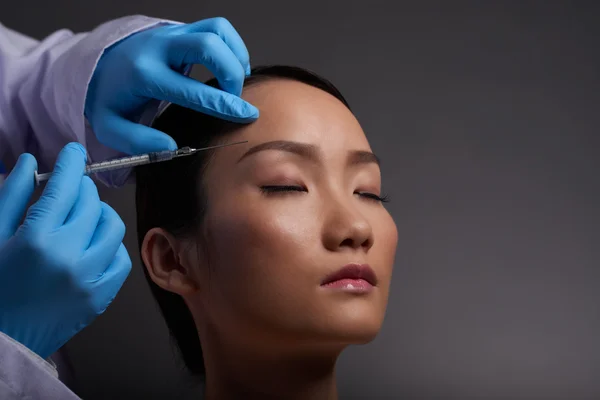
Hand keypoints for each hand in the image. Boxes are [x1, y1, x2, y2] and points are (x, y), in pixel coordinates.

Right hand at [0, 143, 130, 358]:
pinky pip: (121, 259)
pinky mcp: (100, 298)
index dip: (71, 164)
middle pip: (91, 204)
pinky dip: (110, 246)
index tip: (74, 152)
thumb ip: (10, 197)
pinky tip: (92, 244)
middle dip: (82, 188)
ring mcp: (89, 279)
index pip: (65, 188)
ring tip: (82, 216)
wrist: (1, 340)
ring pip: (112, 227)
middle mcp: (68, 257)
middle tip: (70, 189)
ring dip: (99, 213)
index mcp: (36, 240)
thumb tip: (30, 163)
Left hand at [85, 17, 258, 155]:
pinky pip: (216, 28)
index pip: (193, 89)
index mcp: (143, 74)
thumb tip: (171, 147)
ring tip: (235, 81)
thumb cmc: (108, 98)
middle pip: (209, 45)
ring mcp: (171, 33)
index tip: (246, 115)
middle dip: (232, 73)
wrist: (98, 66)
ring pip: (217, 30)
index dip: (224, 104)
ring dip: (236, 55)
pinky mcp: (181, 29)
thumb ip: (138, 142)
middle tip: (235, 98)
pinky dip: (231, 47)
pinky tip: (227, 68)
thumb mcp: (110, 128)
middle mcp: (159, 47)